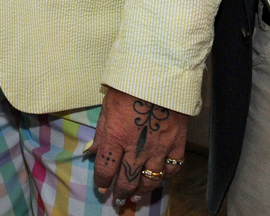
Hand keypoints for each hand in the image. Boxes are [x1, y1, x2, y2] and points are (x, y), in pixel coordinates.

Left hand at [90, 89, 188, 210]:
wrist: (160, 71)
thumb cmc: (128, 84)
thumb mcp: (107, 105)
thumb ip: (101, 132)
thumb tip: (92, 150)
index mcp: (116, 136)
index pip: (106, 168)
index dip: (102, 182)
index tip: (101, 188)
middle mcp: (137, 147)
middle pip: (127, 180)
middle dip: (121, 192)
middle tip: (118, 199)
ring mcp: (159, 147)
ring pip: (150, 179)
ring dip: (142, 190)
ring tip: (136, 196)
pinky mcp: (177, 143)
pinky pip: (173, 168)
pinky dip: (166, 177)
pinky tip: (160, 179)